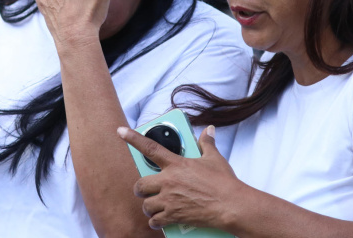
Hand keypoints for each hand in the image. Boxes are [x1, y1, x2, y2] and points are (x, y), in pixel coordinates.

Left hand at [117, 125, 241, 230]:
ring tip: (155, 207)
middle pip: (141, 185)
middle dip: (141, 189)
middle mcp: (168, 181)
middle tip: (146, 190)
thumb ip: (207, 143)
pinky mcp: (174, 216)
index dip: (133, 138)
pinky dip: (156, 222)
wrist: (231, 206)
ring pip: (146, 205)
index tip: (120, 131)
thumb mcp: (214, 158)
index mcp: (176, 164)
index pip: (150, 148)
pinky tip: (160, 221)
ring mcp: (169, 200)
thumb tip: (209, 130)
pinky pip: (155, 221)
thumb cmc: (224, 182)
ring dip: (148, 207)